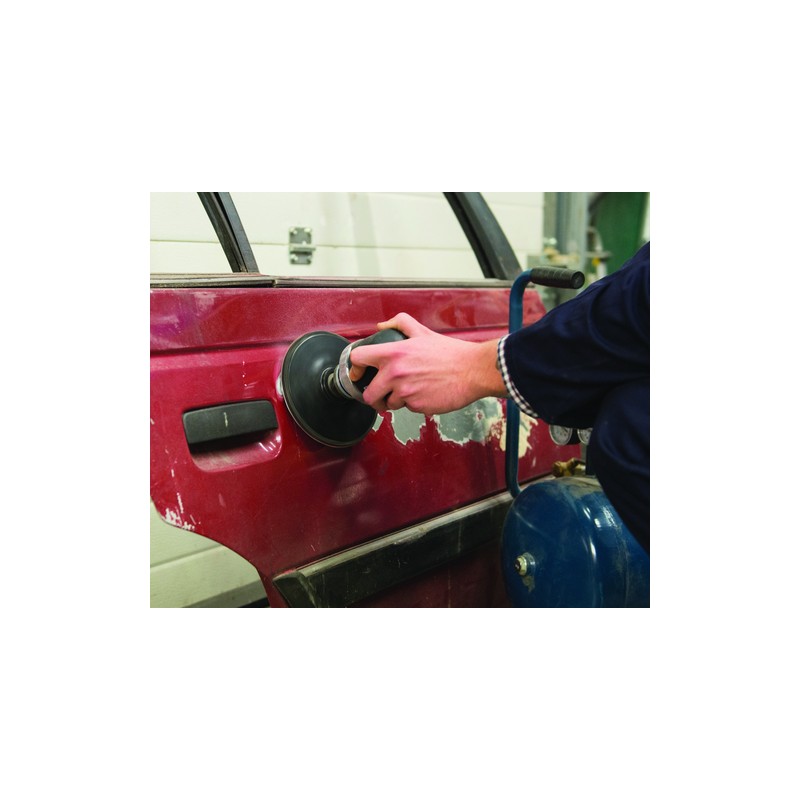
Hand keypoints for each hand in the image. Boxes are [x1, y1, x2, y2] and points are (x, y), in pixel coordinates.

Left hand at [348, 312, 505, 414]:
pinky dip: (413, 404)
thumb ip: (399, 324)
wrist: (472, 370)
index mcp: (394, 353)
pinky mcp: (417, 406)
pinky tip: (424, 394)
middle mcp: (396, 374)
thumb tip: (381, 326)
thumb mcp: (422, 332)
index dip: (355, 368)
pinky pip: (407, 409)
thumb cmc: (450, 353)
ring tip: (410, 390)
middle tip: (382, 394)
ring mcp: (406, 393)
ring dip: (395, 401)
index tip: (359, 374)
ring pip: (388, 405)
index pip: (358, 359)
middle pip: (368, 395)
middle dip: (374, 396)